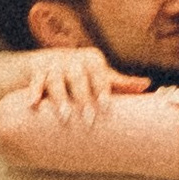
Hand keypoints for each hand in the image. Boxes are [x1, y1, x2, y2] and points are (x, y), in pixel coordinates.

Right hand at [22, 44, 145, 120]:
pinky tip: (32, 105)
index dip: (102, 88)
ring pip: (55, 80)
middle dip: (83, 98)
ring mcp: (53, 64)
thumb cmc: (83, 74)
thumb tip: (146, 84)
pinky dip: (33, 92)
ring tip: (65, 117)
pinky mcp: (36, 71)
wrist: (49, 63)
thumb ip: (120, 82)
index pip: (98, 72)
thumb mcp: (100, 76)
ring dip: (60, 98)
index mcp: (91, 59)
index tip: (106, 106)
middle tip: (89, 120)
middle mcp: (72, 59)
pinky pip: (35, 82)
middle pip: (77, 77)